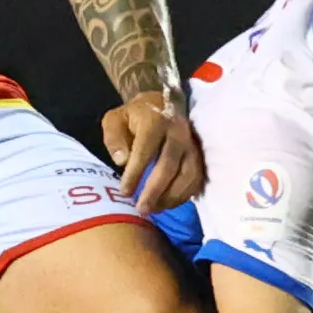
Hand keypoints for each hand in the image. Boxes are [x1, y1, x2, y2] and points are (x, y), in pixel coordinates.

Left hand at [101, 92, 203, 214]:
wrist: (165, 104)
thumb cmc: (135, 116)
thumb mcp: (115, 119)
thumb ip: (113, 138)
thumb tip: (121, 161)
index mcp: (154, 120)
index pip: (145, 149)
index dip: (135, 172)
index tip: (124, 192)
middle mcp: (177, 132)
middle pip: (168, 165)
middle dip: (154, 191)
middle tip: (141, 209)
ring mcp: (191, 144)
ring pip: (187, 174)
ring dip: (171, 196)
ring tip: (153, 209)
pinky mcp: (199, 155)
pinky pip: (196, 179)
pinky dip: (183, 195)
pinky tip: (168, 204)